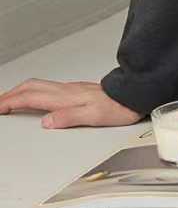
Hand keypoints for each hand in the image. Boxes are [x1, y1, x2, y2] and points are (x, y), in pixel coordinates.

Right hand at [0, 78, 143, 127]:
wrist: (135, 95)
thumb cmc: (118, 106)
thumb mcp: (93, 117)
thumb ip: (69, 118)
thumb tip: (47, 122)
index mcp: (65, 97)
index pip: (30, 98)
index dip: (10, 102)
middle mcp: (66, 91)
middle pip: (30, 87)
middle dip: (10, 94)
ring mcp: (71, 89)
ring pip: (38, 86)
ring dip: (20, 91)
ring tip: (9, 99)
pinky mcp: (77, 91)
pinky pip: (48, 88)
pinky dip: (33, 92)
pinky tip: (36, 98)